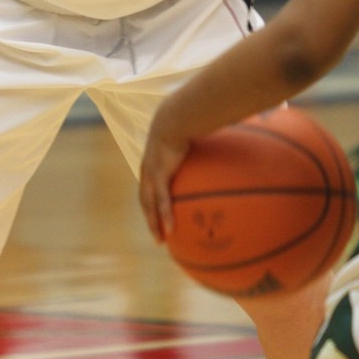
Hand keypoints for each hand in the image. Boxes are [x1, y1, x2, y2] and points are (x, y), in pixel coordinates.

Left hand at [137, 104, 192, 243]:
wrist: (174, 117)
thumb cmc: (183, 123)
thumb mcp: (188, 136)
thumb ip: (197, 145)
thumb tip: (213, 144)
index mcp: (152, 163)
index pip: (149, 187)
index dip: (151, 202)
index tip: (156, 214)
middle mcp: (148, 171)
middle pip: (145, 201)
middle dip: (150, 219)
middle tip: (157, 236)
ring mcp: (152, 174)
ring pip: (149, 205)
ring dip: (153, 223)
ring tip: (160, 240)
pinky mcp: (160, 175)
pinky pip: (161, 200)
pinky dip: (164, 215)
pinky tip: (170, 229)